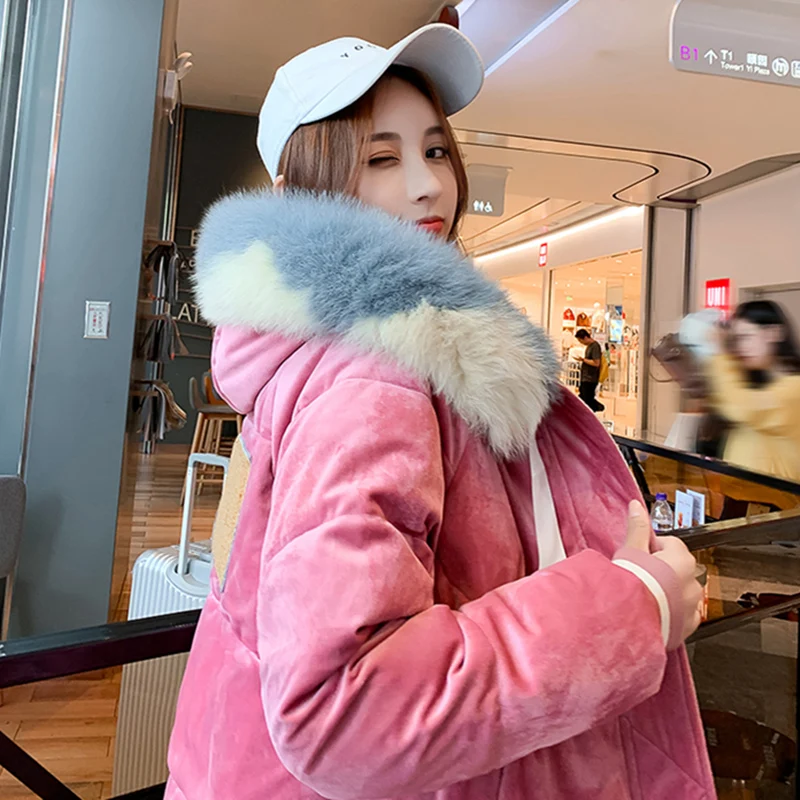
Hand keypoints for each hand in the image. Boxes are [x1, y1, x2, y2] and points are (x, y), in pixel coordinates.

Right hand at [625, 501, 703, 641]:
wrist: (630, 619)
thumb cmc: (631, 583)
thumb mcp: (631, 549)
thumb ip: (638, 527)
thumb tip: (637, 506)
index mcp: (681, 559)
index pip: (670, 544)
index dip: (652, 549)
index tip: (640, 556)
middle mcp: (693, 580)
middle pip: (677, 568)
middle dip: (662, 571)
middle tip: (640, 576)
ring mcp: (693, 604)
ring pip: (682, 592)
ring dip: (668, 592)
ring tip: (646, 595)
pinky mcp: (688, 625)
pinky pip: (683, 614)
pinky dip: (672, 613)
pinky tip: (655, 611)